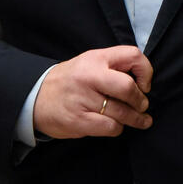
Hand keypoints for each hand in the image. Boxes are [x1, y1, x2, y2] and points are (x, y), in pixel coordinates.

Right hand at [34, 45, 152, 138]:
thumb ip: (115, 66)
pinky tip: (116, 125)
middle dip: (141, 101)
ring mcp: (83, 99)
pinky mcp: (78, 120)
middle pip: (128, 88)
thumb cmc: (71, 79)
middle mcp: (89, 76)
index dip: (146, 72)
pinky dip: (118, 128)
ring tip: (140, 120)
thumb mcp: (91, 62)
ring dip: (135, 119)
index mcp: (96, 58)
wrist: (36, 96)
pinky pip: (110, 127)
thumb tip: (143, 82)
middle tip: (142, 106)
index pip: (133, 56)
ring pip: (122, 112)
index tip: (144, 84)